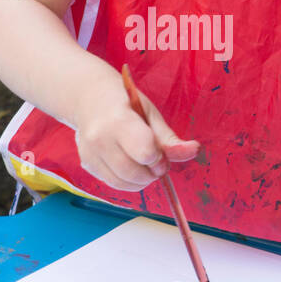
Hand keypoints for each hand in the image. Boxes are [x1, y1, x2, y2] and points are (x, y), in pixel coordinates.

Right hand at [73, 72, 199, 190]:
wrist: (90, 98)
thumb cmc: (125, 103)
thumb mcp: (150, 114)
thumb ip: (170, 138)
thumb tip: (194, 151)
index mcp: (119, 120)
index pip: (145, 152)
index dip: (159, 158)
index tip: (160, 152)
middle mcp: (99, 138)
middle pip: (134, 173)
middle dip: (152, 173)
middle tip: (156, 161)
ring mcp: (90, 152)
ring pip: (123, 183)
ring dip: (141, 180)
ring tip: (144, 164)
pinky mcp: (87, 164)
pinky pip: (113, 183)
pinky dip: (128, 181)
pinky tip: (130, 165)